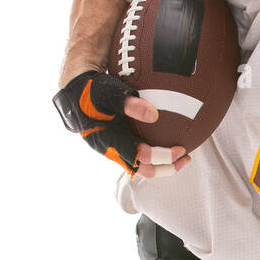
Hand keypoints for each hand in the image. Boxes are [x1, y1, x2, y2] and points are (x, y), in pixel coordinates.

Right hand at [52, 69, 191, 177]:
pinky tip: (168, 141)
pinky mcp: (118, 143)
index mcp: (110, 141)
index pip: (141, 157)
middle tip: (186, 158)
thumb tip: (154, 114)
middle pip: (144, 169)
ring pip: (142, 165)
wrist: (74, 93)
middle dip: (167, 168)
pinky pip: (139, 153)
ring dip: (163, 163)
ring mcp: (115, 149)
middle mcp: (113, 150)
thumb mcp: (109, 93)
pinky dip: (155, 152)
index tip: (181, 149)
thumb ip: (130, 104)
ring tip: (182, 155)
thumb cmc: (92, 90)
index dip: (163, 157)